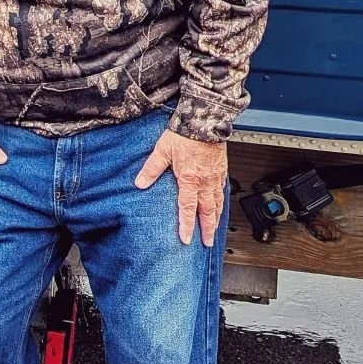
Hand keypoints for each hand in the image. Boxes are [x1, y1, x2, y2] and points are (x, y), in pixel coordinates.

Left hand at [134, 129, 228, 245]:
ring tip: (215, 229)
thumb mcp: (162, 151)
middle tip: (208, 242)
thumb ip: (151, 169)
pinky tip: (220, 204)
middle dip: (207, 229)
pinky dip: (222, 201)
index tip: (186, 239)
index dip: (187, 226)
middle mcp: (205, 182)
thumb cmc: (184, 134)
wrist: (205, 121)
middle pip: (207, 211)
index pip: (187, 209)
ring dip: (216, 218)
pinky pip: (222, 190)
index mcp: (189, 180)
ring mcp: (215, 177)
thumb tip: (140, 183)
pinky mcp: (221, 169)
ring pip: (218, 203)